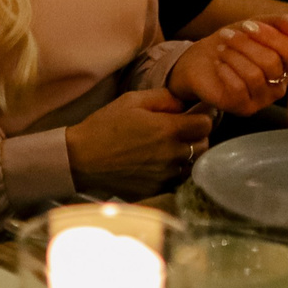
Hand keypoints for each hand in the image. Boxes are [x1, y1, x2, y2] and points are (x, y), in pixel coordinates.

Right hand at [64, 89, 212, 197]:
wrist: (81, 159)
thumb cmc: (105, 125)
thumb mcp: (132, 101)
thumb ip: (164, 98)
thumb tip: (185, 102)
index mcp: (168, 130)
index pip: (206, 124)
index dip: (201, 117)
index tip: (192, 116)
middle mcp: (171, 155)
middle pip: (204, 146)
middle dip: (196, 137)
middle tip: (180, 132)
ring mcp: (165, 176)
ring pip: (192, 164)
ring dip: (186, 156)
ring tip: (166, 149)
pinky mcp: (157, 190)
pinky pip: (177, 180)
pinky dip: (173, 172)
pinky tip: (157, 164)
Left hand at [169, 17, 287, 113]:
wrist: (203, 62)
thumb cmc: (234, 44)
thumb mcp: (256, 25)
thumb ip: (279, 23)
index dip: (271, 36)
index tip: (248, 25)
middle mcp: (281, 84)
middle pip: (272, 62)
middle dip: (246, 44)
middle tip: (227, 35)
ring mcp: (263, 99)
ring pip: (254, 75)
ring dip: (234, 56)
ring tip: (221, 49)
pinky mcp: (245, 107)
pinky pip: (239, 88)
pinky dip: (226, 71)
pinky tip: (219, 64)